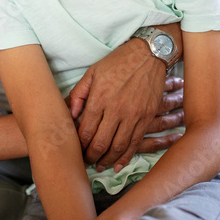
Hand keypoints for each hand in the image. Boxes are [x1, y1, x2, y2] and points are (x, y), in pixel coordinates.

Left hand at [66, 37, 171, 170]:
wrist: (149, 54)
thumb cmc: (119, 61)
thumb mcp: (93, 72)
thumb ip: (79, 94)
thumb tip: (71, 116)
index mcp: (99, 99)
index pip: (85, 131)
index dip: (79, 146)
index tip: (76, 152)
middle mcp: (116, 110)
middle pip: (100, 144)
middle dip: (91, 157)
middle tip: (86, 162)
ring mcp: (133, 115)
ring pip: (118, 147)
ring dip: (107, 160)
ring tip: (100, 166)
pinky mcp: (147, 117)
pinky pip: (135, 142)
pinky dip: (126, 157)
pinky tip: (119, 164)